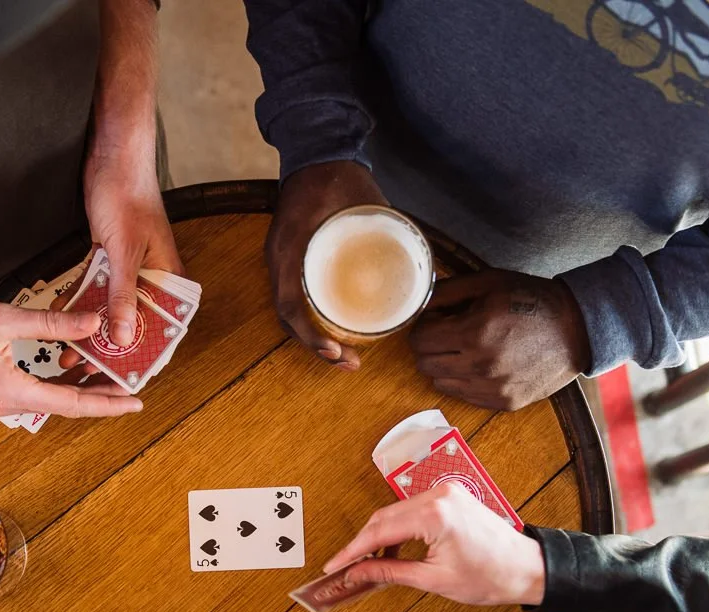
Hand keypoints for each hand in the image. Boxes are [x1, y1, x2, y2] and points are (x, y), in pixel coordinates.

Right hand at [0, 289, 143, 418]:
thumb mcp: (4, 317)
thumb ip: (52, 324)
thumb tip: (92, 323)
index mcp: (10, 391)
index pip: (71, 403)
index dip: (107, 403)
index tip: (135, 402)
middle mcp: (7, 403)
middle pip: (66, 404)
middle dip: (102, 397)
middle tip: (134, 387)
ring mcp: (0, 398)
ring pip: (53, 397)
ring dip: (83, 387)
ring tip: (114, 374)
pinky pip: (38, 389)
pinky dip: (62, 379)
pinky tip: (78, 365)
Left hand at [84, 145, 183, 349]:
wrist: (113, 157)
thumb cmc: (129, 196)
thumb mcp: (124, 253)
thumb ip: (123, 297)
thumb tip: (124, 337)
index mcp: (168, 277)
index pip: (164, 326)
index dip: (147, 353)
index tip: (127, 376)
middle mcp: (152, 277)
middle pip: (135, 322)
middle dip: (112, 347)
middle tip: (89, 368)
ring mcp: (130, 268)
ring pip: (112, 307)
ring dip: (93, 329)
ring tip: (73, 352)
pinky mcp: (109, 258)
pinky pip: (97, 289)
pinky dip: (83, 304)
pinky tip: (66, 320)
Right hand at [266, 161, 387, 370]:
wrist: (316, 151)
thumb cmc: (340, 177)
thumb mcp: (369, 204)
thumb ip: (392, 233)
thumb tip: (427, 267)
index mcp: (292, 247)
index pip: (290, 303)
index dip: (310, 334)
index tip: (335, 351)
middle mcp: (280, 259)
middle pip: (288, 317)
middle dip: (316, 347)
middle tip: (349, 363)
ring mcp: (280, 259)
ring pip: (288, 311)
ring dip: (312, 339)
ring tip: (343, 356)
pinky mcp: (287, 259)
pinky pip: (291, 297)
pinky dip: (308, 320)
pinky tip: (331, 330)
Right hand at [323, 483, 545, 605]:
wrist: (526, 567)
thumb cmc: (490, 576)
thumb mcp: (434, 580)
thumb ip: (390, 572)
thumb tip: (358, 572)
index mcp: (434, 515)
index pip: (379, 531)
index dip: (352, 550)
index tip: (334, 565)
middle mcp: (438, 495)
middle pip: (383, 517)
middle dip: (361, 543)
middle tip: (344, 566)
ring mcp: (445, 492)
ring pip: (395, 512)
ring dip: (378, 535)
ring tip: (365, 562)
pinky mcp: (449, 496)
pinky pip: (412, 509)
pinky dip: (398, 528)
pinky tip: (390, 549)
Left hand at [409, 269, 590, 409]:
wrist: (577, 329)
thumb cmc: (531, 300)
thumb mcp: (489, 282)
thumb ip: (446, 291)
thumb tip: (415, 302)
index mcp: (475, 332)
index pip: (419, 340)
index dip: (424, 326)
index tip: (438, 320)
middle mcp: (481, 365)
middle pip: (424, 364)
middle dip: (430, 346)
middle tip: (449, 333)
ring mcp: (493, 388)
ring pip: (440, 383)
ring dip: (445, 365)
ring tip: (467, 349)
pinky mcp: (504, 403)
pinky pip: (463, 396)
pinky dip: (464, 381)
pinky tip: (482, 363)